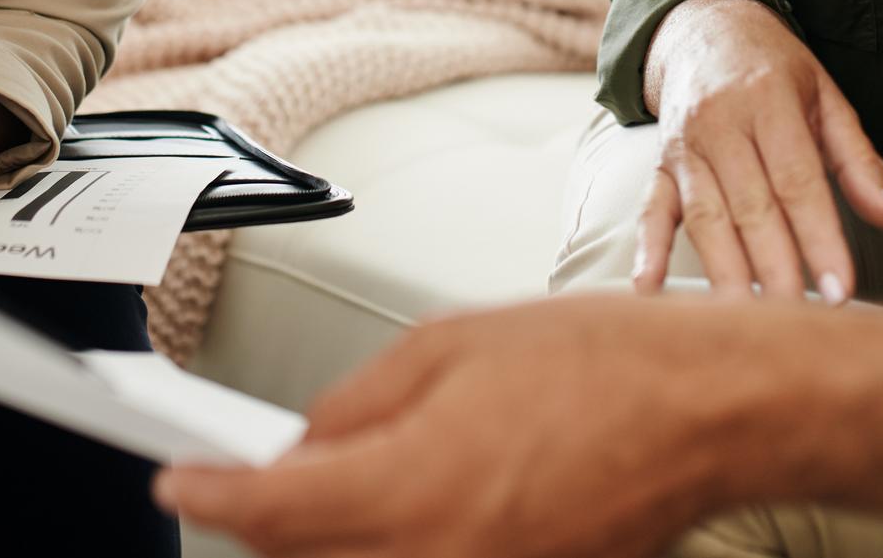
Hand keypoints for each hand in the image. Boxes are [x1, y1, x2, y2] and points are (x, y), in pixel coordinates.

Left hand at [158, 295, 801, 557]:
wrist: (706, 412)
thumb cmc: (601, 363)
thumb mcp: (450, 345)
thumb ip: (358, 403)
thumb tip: (305, 441)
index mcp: (412, 489)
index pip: (270, 511)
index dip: (209, 490)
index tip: (176, 474)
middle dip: (264, 519)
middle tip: (245, 470)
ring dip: (326, 540)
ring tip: (332, 482)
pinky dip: (391, 550)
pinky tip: (402, 504)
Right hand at [638, 0, 882, 301]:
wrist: (703, 27)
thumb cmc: (776, 69)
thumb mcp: (826, 98)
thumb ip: (859, 160)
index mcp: (770, 102)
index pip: (798, 182)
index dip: (820, 238)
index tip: (842, 289)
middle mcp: (721, 124)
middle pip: (751, 207)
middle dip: (777, 267)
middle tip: (799, 320)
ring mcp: (684, 147)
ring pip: (705, 218)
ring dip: (725, 272)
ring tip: (744, 321)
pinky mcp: (659, 165)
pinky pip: (651, 210)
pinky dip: (647, 250)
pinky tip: (648, 290)